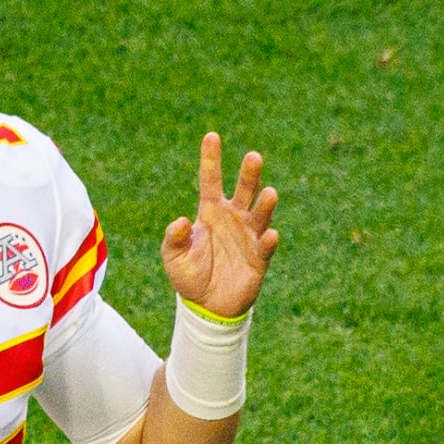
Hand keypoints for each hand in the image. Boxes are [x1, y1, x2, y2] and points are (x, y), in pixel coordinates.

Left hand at [160, 133, 278, 319]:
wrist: (207, 306)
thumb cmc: (189, 276)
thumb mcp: (173, 257)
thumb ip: (175, 238)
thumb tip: (182, 221)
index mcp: (211, 213)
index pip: (211, 181)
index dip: (211, 160)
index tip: (211, 136)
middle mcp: (233, 218)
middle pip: (244, 190)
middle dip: (249, 174)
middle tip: (253, 157)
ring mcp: (248, 236)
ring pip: (260, 214)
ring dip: (265, 204)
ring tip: (269, 193)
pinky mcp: (259, 258)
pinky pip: (266, 246)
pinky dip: (268, 241)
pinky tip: (269, 235)